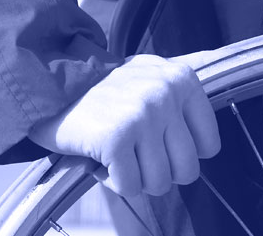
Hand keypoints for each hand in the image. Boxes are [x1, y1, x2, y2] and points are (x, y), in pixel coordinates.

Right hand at [29, 54, 220, 198]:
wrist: (50, 82)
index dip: (183, 155)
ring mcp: (142, 116)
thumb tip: (212, 136)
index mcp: (182, 80)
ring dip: (135, 177)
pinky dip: (112, 180)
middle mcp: (166, 95)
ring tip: (118, 154)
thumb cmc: (105, 89)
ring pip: (159, 183)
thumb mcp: (153, 76)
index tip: (161, 145)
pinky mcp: (115, 137)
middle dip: (160, 172)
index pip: (210, 145)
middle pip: (188, 170)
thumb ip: (184, 98)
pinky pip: (129, 186)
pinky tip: (101, 158)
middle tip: (137, 155)